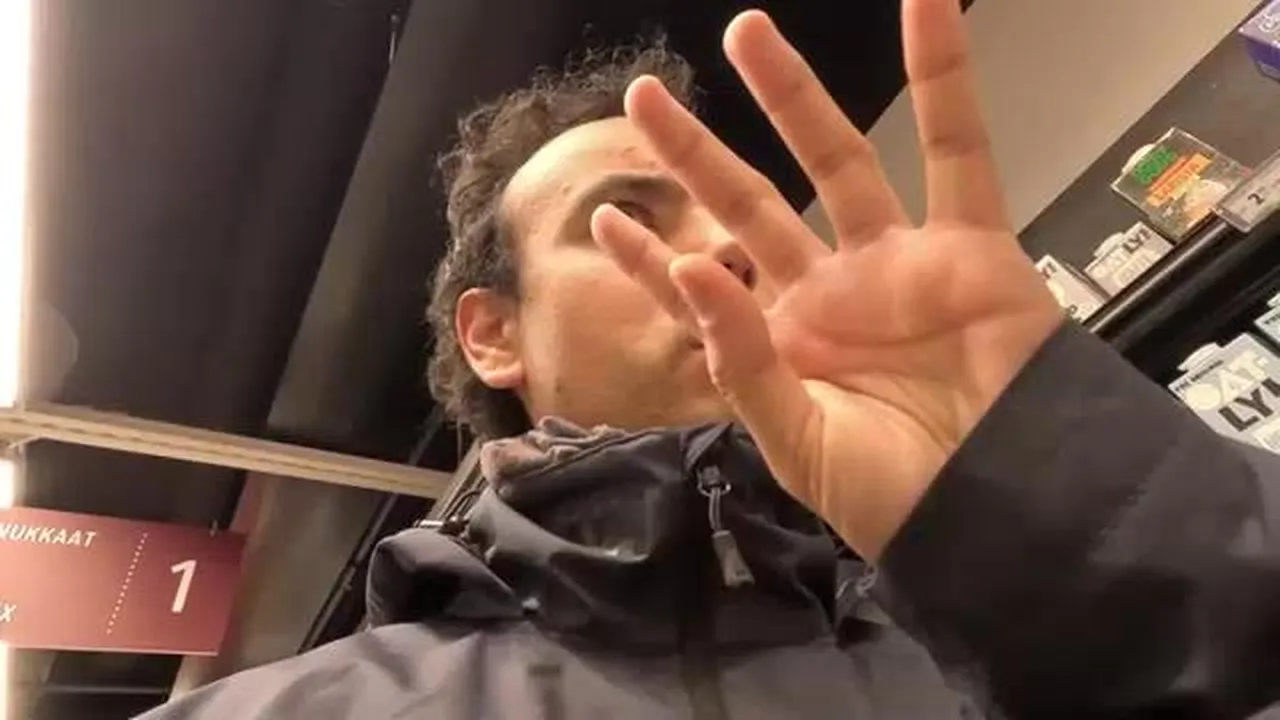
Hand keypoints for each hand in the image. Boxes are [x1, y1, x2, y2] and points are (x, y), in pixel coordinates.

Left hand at [591, 1, 1062, 559]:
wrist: (1005, 512)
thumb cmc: (896, 497)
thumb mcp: (798, 444)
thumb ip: (741, 358)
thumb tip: (693, 264)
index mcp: (783, 347)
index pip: (701, 293)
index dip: (652, 260)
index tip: (605, 219)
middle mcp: (831, 294)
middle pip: (749, 206)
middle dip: (697, 154)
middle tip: (642, 96)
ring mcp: (898, 263)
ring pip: (838, 160)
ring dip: (793, 94)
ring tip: (744, 33)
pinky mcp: (971, 245)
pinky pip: (959, 149)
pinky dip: (947, 75)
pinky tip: (928, 7)